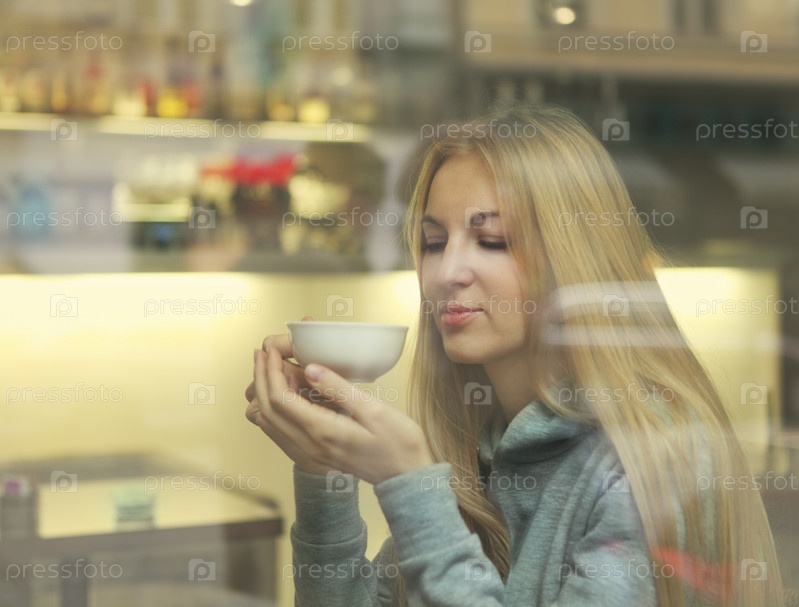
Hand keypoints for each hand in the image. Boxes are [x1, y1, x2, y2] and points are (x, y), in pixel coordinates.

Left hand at [247, 338, 433, 484]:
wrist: (406, 476)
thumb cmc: (397, 443)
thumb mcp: (374, 410)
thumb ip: (339, 389)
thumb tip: (310, 368)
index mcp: (322, 431)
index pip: (280, 399)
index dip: (270, 371)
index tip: (271, 350)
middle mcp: (309, 445)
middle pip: (266, 410)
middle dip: (260, 378)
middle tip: (261, 354)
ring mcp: (309, 453)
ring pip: (269, 424)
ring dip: (263, 394)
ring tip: (269, 369)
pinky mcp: (313, 454)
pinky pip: (280, 433)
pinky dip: (273, 410)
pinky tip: (284, 393)